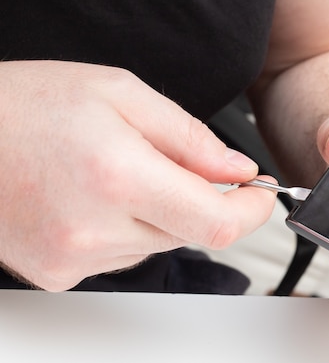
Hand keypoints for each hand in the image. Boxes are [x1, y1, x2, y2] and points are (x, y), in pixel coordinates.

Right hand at [0, 60, 276, 290]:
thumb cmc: (28, 104)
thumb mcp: (120, 94)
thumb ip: (190, 138)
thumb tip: (237, 172)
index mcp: (119, 176)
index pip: (217, 223)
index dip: (251, 211)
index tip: (260, 194)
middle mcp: (95, 229)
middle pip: (191, 233)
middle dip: (199, 200)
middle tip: (168, 162)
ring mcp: (74, 259)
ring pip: (159, 243)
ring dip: (159, 212)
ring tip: (115, 172)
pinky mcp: (58, 274)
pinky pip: (123, 255)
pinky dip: (127, 228)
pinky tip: (94, 197)